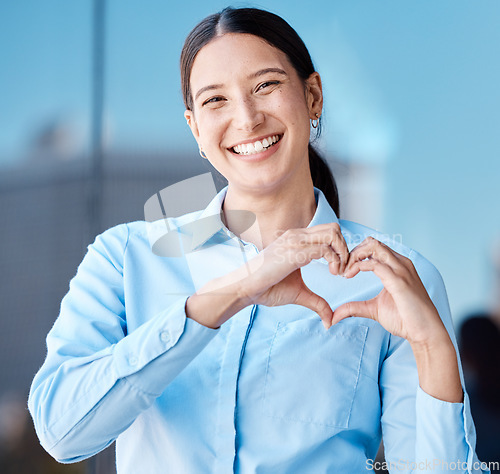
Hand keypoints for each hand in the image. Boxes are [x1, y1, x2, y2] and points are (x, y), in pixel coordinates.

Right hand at [239, 223, 348, 328]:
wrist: (246, 288)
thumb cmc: (267, 288)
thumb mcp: (299, 293)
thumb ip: (317, 302)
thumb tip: (330, 320)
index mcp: (297, 239)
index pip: (328, 231)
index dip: (340, 249)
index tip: (340, 270)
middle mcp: (297, 235)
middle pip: (334, 228)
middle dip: (345, 248)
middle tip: (342, 269)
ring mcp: (295, 241)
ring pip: (332, 234)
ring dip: (342, 252)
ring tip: (338, 271)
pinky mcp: (294, 252)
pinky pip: (324, 248)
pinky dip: (335, 260)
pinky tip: (332, 273)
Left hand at [330, 237, 446, 343]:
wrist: (425, 332)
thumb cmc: (405, 319)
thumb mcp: (373, 309)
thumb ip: (354, 307)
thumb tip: (334, 315)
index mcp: (397, 266)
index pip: (373, 246)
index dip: (356, 254)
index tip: (344, 269)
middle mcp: (400, 263)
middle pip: (372, 242)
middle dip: (353, 252)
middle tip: (341, 268)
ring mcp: (401, 270)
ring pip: (373, 247)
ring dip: (354, 256)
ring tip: (345, 271)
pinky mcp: (398, 280)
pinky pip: (375, 264)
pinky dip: (358, 266)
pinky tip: (350, 275)